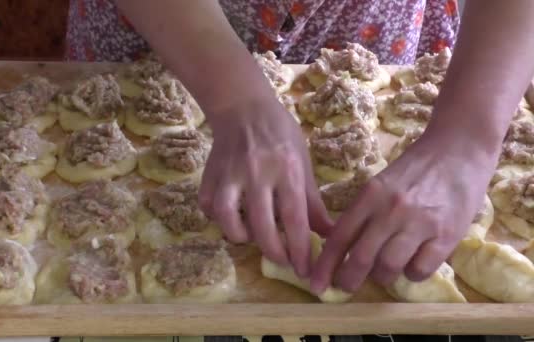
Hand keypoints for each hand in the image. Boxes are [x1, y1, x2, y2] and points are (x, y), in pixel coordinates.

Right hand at [199, 95, 331, 276]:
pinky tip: (232, 216)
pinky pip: (209, 209)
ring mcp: (229, 175)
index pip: (294, 219)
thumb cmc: (280, 134)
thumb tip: (329, 235)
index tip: (306, 272)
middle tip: (282, 260)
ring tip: (253, 236)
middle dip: (274, 253)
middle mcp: (257, 173)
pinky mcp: (209, 176)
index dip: (300, 250)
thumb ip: (313, 201)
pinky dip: (220, 219)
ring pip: (229, 221)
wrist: (242, 107)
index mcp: (287, 169)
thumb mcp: (303, 162)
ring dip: (242, 237)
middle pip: (262, 227)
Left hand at [310, 128, 498, 292]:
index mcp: (370, 195)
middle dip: (347, 279)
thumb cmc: (416, 167)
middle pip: (361, 258)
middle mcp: (390, 210)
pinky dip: (412, 274)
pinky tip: (413, 265)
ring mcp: (419, 223)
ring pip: (389, 267)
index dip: (325, 265)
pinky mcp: (446, 235)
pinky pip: (420, 269)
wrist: (459, 148)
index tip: (316, 284)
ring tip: (384, 273)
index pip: (340, 237)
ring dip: (382, 277)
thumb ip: (364, 211)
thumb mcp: (381, 183)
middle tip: (345, 288)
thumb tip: (344, 246)